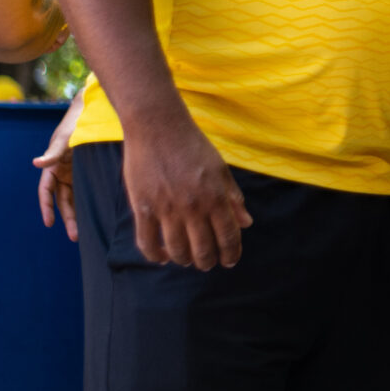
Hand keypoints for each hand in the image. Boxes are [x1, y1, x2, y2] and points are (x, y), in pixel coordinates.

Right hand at [34, 95, 83, 239]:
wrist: (92, 113)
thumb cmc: (75, 124)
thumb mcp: (64, 139)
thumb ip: (53, 152)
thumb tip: (36, 163)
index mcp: (52, 167)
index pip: (46, 191)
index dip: (46, 207)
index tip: (49, 223)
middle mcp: (62, 173)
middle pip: (62, 201)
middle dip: (68, 218)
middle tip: (75, 236)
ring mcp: (75, 174)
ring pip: (74, 199)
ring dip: (78, 215)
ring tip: (83, 234)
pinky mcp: (88, 173)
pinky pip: (86, 192)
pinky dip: (89, 204)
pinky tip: (97, 217)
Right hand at [120, 119, 250, 269]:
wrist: (158, 126)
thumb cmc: (193, 146)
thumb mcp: (221, 169)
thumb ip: (233, 198)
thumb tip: (247, 223)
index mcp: (216, 197)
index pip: (228, 236)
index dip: (231, 253)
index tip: (229, 261)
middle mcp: (193, 207)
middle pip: (203, 249)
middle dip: (207, 261)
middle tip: (207, 263)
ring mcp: (166, 209)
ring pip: (177, 250)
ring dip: (184, 259)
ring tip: (186, 260)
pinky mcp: (142, 207)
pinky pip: (147, 241)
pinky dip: (155, 255)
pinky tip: (162, 258)